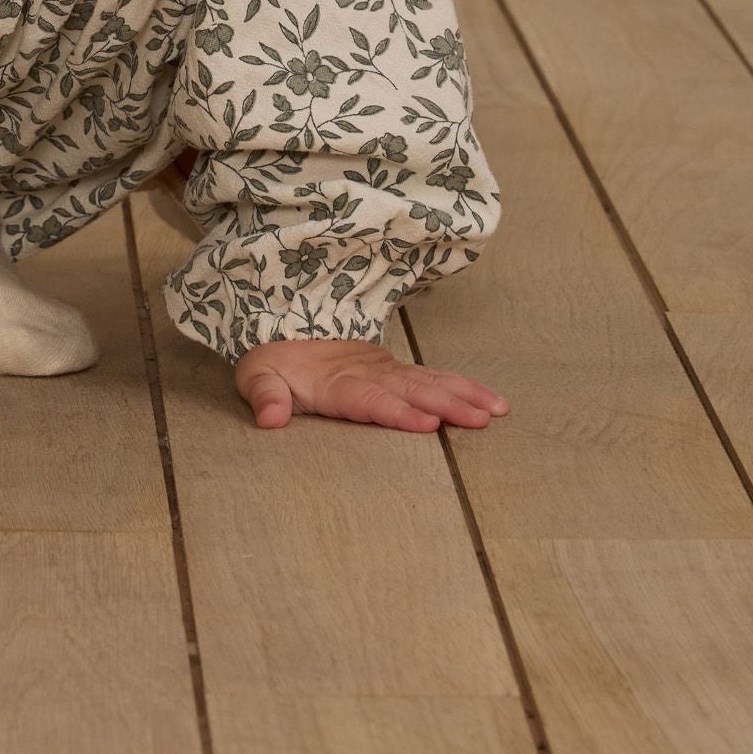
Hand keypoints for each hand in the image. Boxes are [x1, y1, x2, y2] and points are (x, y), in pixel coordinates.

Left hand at [234, 336, 509, 433]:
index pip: (370, 399)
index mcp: (335, 382)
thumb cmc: (273, 364)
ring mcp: (386, 370)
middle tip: (479, 419)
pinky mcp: (398, 372)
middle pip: (410, 390)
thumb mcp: (256, 378)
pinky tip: (492, 403)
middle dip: (446, 404)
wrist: (286, 329)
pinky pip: (435, 378)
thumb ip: (264, 398)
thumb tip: (269, 418)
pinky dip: (465, 388)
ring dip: (464, 395)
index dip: (397, 412)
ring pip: (430, 381)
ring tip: (495, 411)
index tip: (426, 423)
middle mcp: (368, 373)